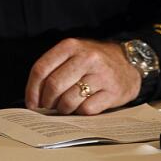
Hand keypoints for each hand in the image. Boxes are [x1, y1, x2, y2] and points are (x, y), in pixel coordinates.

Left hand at [24, 38, 139, 114]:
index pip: (41, 69)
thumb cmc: (94, 62)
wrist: (129, 63)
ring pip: (68, 100)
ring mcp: (101, 75)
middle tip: (46, 109)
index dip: (32, 90)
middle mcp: (86, 58)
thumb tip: (34, 97)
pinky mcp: (113, 92)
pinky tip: (81, 108)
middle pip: (54, 86)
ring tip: (63, 109)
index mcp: (70, 46)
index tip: (31, 103)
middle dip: (46, 102)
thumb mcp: (73, 54)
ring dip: (62, 110)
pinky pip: (86, 109)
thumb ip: (54, 69)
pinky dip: (79, 113)